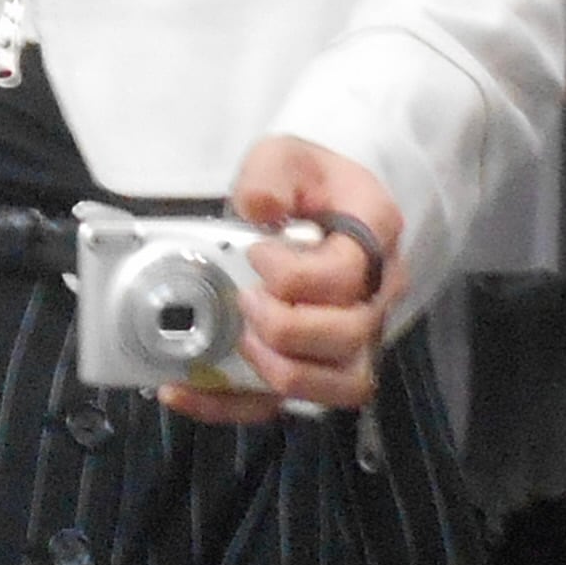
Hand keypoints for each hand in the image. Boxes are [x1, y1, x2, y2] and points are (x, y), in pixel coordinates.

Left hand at [171, 137, 405, 427]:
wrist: (317, 206)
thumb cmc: (307, 183)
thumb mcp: (285, 157)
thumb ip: (270, 175)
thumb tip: (259, 209)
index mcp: (375, 236)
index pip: (346, 275)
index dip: (293, 275)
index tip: (256, 253)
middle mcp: (377, 295)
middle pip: (349, 336)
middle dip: (285, 326)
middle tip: (244, 299)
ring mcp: (357, 338)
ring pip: (342, 385)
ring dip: (282, 373)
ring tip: (240, 343)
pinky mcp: (320, 368)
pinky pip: (292, 406)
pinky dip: (236, 407)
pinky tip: (187, 391)